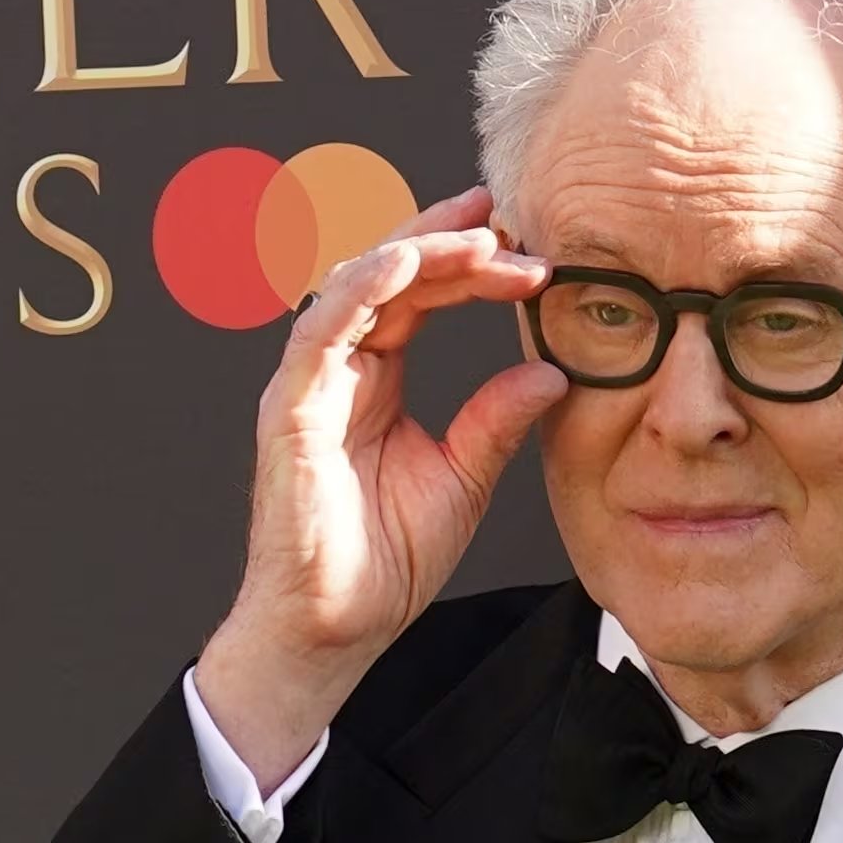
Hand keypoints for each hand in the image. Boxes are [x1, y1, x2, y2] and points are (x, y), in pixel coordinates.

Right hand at [194, 186, 564, 790]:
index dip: (472, 269)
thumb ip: (499, 419)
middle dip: (448, 239)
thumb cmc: (385, 561)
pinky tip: (407, 263)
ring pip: (357, 286)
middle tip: (508, 217)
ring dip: (416, 251)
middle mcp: (340, 367)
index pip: (423, 298)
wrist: (338, 626)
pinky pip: (321, 329)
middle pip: (392, 276)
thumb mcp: (465, 477)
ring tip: (476, 234)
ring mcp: (311, 383)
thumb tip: (553, 373)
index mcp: (378, 378)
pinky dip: (361, 288)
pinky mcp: (290, 408)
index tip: (532, 257)